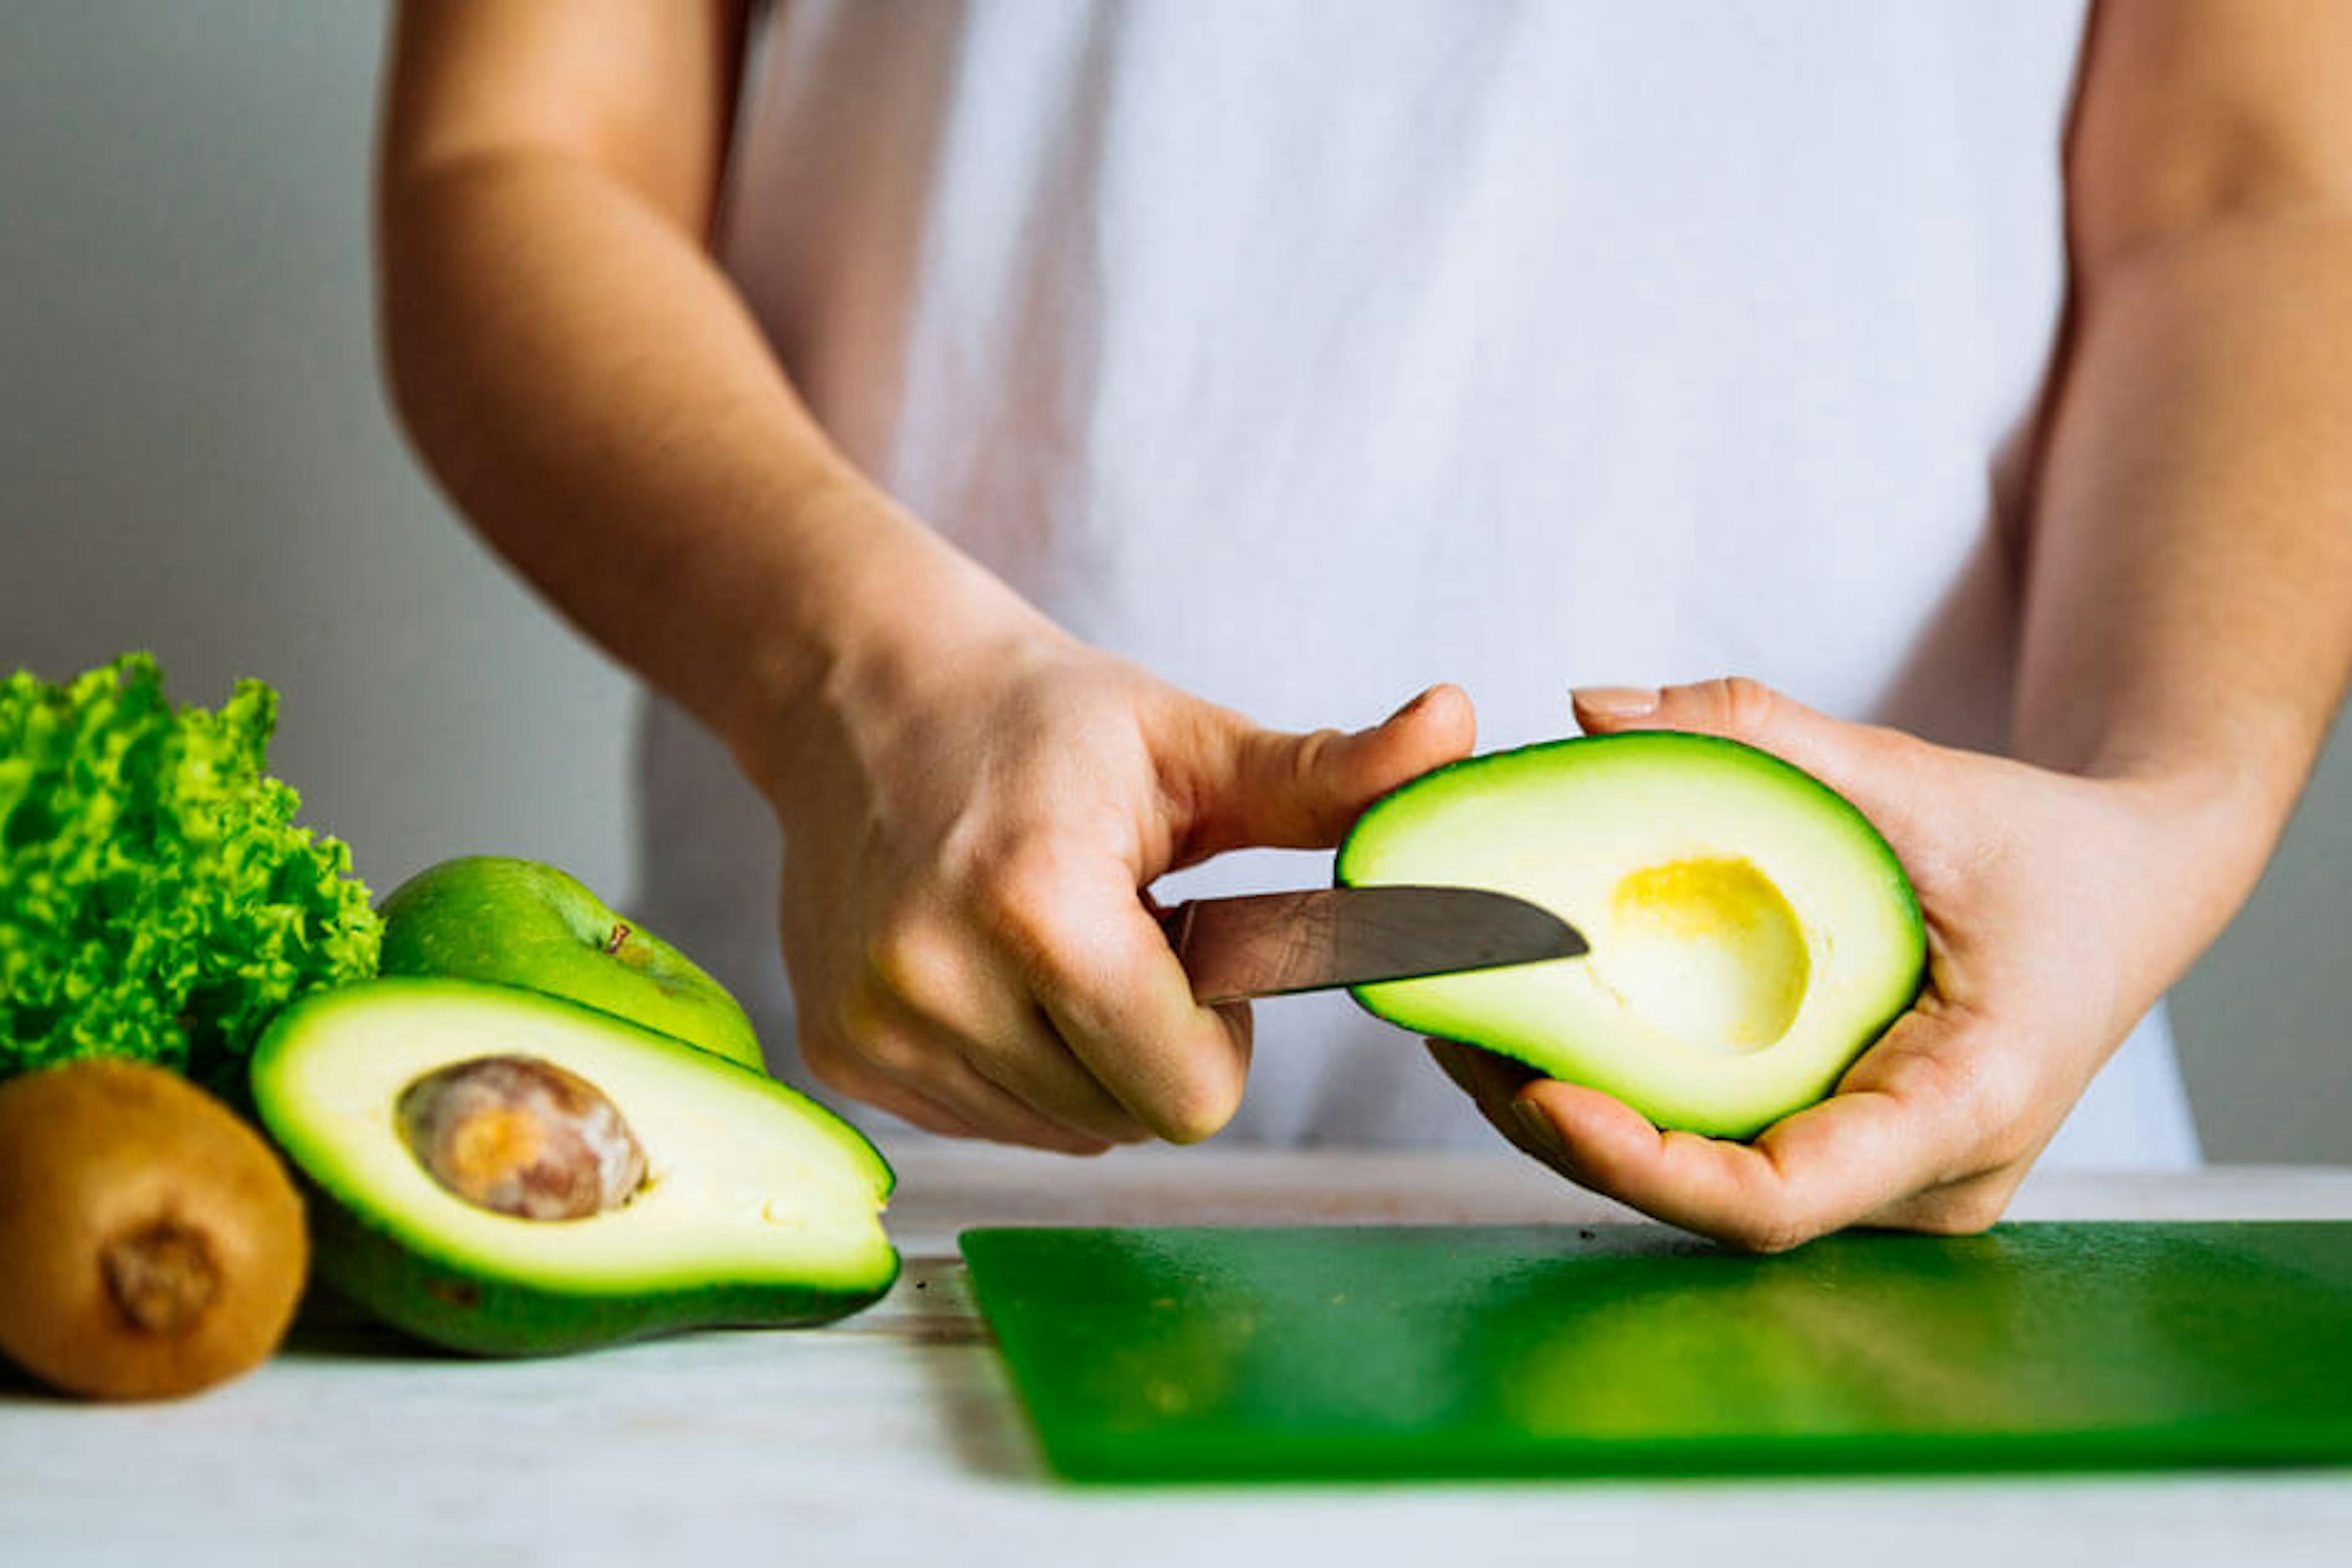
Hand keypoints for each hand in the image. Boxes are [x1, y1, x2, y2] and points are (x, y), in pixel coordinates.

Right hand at [746, 588, 1474, 1152]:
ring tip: (1055, 940)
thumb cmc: (1048, 722)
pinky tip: (995, 967)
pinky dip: (1019, 1064)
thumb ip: (1330, 777)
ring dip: (1088, 1057)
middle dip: (1156, 1042)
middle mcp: (934, 980)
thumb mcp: (1194, 744)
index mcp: (1035, 903)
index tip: (1189, 937)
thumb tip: (1460, 728)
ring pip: (1065, 1133)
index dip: (1220, 1027)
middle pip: (1132, 1122)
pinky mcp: (840, 1055)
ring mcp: (876, 1028)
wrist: (869, 698)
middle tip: (1124, 932)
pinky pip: (992, 1123)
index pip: (1192, 1092)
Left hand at [1431, 677, 2252, 1250]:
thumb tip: (1590, 708)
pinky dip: (1631, 1091)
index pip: (1771, 1200)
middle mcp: (1920, 1181)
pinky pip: (1724, 1140)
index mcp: (1960, 1111)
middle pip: (1709, 1194)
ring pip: (1703, 1177)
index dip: (1637, 1163)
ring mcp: (1886, 1180)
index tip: (1532, 1090)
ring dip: (1580, 1112)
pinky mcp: (1852, 1151)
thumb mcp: (1918, 777)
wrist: (2135, 886)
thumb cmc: (2048, 845)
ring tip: (1466, 1020)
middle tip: (1448, 1027)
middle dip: (1567, 1125)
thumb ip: (1758, 735)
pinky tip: (1542, 1024)